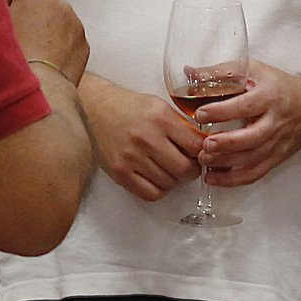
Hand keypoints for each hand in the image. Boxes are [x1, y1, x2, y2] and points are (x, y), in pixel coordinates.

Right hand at [7, 0, 87, 83]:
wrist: (40, 95)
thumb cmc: (13, 64)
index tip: (1, 13)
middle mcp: (61, 7)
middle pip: (39, 2)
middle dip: (26, 15)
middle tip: (11, 38)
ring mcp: (76, 27)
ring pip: (54, 22)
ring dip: (42, 32)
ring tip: (26, 55)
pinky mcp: (83, 48)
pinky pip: (66, 40)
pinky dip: (55, 48)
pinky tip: (41, 64)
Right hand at [80, 73, 201, 201]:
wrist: (94, 108)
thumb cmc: (129, 107)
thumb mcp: (160, 106)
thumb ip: (182, 126)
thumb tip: (205, 146)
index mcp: (160, 118)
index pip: (196, 145)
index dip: (204, 152)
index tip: (202, 153)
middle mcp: (146, 138)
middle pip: (186, 169)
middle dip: (192, 170)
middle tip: (188, 164)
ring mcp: (131, 157)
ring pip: (169, 183)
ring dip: (174, 180)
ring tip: (169, 168)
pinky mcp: (120, 172)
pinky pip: (150, 194)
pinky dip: (159, 189)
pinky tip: (156, 177)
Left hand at [190, 60, 300, 186]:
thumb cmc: (278, 86)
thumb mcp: (253, 70)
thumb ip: (220, 73)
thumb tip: (187, 74)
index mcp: (270, 96)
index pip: (246, 105)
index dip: (222, 111)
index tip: (200, 113)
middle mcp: (276, 121)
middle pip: (253, 137)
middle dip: (227, 143)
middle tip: (204, 145)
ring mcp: (277, 142)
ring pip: (253, 158)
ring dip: (226, 163)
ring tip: (204, 160)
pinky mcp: (276, 157)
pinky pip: (256, 173)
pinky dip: (234, 179)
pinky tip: (214, 177)